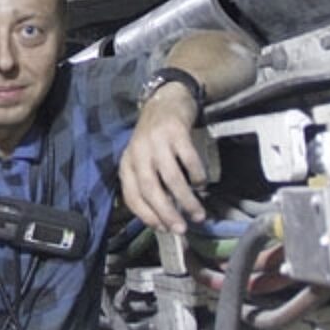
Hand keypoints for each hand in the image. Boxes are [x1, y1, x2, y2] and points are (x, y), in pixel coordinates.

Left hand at [118, 82, 207, 233]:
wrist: (166, 100)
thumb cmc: (155, 138)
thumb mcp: (143, 159)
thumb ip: (149, 183)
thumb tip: (165, 218)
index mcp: (128, 163)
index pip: (132, 196)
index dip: (147, 216)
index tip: (163, 229)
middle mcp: (139, 152)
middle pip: (150, 189)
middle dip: (167, 213)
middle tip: (182, 229)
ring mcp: (157, 141)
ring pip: (171, 178)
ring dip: (186, 200)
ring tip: (198, 214)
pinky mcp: (176, 131)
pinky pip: (189, 160)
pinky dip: (197, 176)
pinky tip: (202, 184)